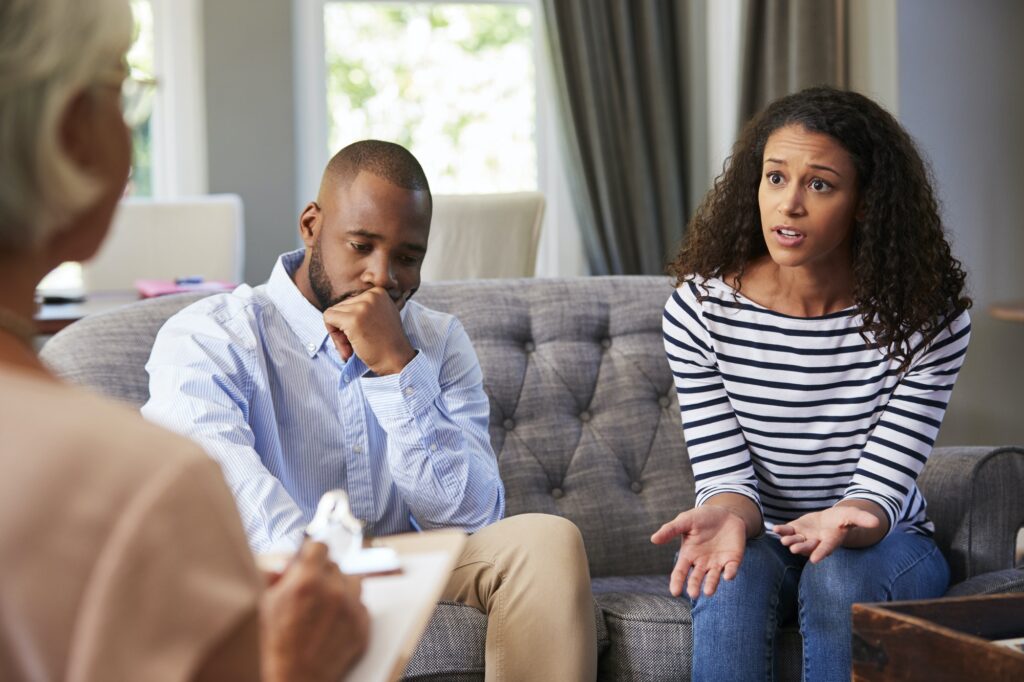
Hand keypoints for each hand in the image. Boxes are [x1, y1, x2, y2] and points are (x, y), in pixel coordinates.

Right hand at [260, 542, 369, 681]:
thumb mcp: (264, 604)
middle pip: (335, 565)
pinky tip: (334, 620)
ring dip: (340, 588)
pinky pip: (361, 605)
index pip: (320, 546)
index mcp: (307, 582)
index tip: (310, 558)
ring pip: (353, 581)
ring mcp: (350, 610)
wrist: (294, 680)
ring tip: (325, 604)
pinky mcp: (361, 626)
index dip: (312, 552)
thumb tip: (286, 562)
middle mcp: (333, 592)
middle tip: (311, 589)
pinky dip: (350, 609)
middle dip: (323, 574)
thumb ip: (276, 576)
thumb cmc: (274, 646)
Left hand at [323, 287, 415, 374]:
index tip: (361, 334)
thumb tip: (341, 309)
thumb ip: (366, 309)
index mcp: (378, 293)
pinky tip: (347, 348)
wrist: (398, 360)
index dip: (351, 320)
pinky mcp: (353, 319)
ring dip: (338, 334)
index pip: (351, 301)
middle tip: (355, 344)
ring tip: (352, 347)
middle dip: (343, 327)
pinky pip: (328, 319)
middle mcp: (371, 295)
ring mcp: (362, 307)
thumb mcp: (381, 316)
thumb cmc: (388, 344)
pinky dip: (333, 335)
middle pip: (341, 307)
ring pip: (333, 313)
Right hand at [651, 506, 746, 598]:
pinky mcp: (732, 560)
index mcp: (688, 555)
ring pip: (713, 578)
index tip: (675, 592)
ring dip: (711, 585)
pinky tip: (728, 576)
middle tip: (693, 594)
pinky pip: (731, 569)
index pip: (680, 572)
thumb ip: (670, 530)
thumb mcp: (685, 520)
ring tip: (708, 592)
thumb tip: (653, 539)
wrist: (725, 513)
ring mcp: (717, 563)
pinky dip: (730, 573)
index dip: (677, 582)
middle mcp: (702, 563)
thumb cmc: (701, 518)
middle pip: (696, 578)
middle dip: (694, 586)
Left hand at [774, 505, 880, 562]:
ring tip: (783, 540)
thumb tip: (877, 522)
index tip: (814, 560)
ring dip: (789, 541)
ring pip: (796, 541)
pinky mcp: (796, 529)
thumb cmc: (843, 519)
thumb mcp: (852, 515)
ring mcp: (805, 537)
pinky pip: (788, 531)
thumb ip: (861, 519)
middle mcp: (816, 542)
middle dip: (801, 548)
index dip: (821, 553)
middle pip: (808, 547)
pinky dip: (782, 530)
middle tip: (793, 549)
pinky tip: (775, 529)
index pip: (826, 548)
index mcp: (830, 541)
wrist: (830, 519)